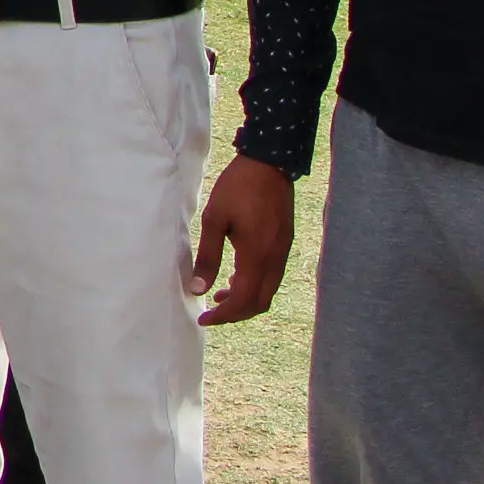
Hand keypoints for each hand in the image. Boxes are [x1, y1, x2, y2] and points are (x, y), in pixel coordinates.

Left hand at [193, 154, 295, 324]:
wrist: (269, 163)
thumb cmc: (237, 188)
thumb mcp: (214, 219)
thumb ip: (208, 256)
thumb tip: (198, 288)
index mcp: (257, 256)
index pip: (244, 301)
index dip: (224, 315)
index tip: (204, 319)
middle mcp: (275, 259)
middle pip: (260, 303)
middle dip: (236, 313)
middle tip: (211, 312)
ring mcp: (283, 252)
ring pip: (268, 291)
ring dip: (246, 299)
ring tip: (220, 295)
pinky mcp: (285, 243)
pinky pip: (272, 277)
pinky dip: (255, 285)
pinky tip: (236, 277)